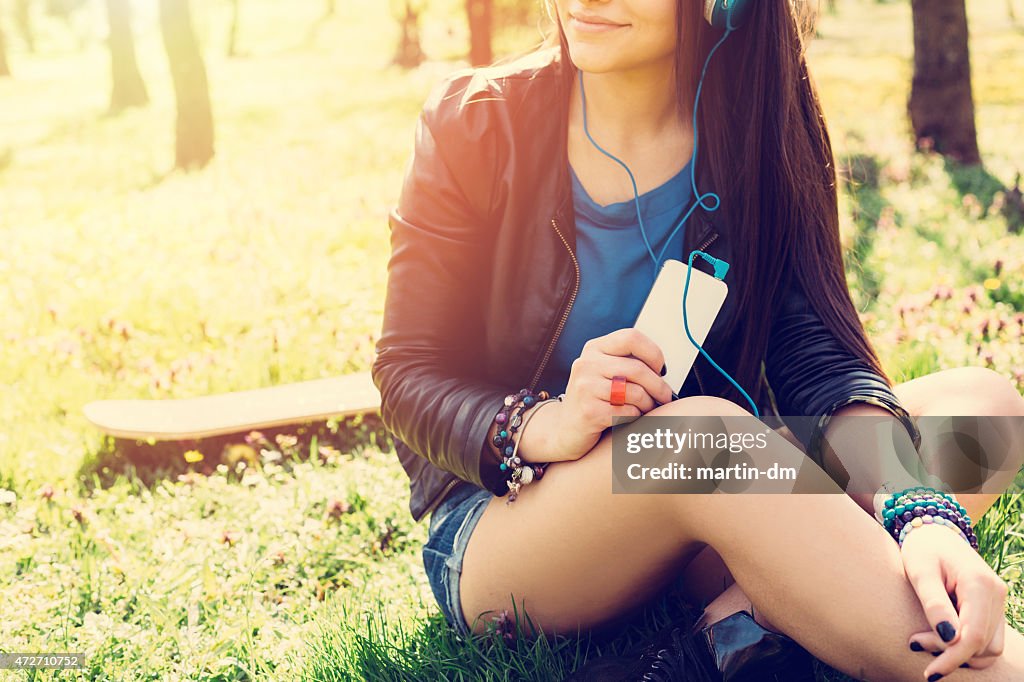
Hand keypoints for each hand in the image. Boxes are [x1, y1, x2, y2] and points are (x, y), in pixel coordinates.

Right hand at [526, 328, 673, 462]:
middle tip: (665, 396)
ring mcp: (586, 387)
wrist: (564, 429)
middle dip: (659, 386)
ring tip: (646, 409)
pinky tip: (630, 418)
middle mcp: (587, 363)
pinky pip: (628, 412)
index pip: (631, 338)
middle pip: (638, 369)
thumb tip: (661, 370)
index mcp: (594, 348)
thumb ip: (627, 363)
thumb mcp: (604, 372)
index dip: (653, 353)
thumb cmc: (592, 400)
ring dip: (649, 404)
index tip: (660, 369)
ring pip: (636, 392)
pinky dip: (636, 417)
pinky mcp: (589, 411)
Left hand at [901, 523, 1008, 677]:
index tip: (929, 673)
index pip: (974, 636)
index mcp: (979, 584)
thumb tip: (949, 639)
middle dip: (950, 653)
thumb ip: (934, 603)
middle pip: (982, 645)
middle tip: (915, 642)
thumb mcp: (920, 571)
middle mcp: (996, 594)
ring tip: (925, 640)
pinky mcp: (992, 607)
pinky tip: (940, 637)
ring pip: (989, 647)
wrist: (933, 532)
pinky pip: (987, 638)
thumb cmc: (922, 549)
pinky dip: (966, 645)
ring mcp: (998, 601)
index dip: (952, 659)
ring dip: (960, 653)